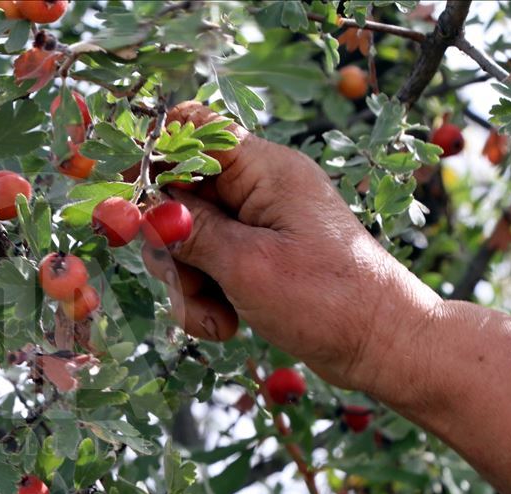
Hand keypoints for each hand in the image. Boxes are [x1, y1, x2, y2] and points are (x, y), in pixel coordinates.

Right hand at [143, 101, 440, 390]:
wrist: (381, 345)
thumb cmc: (328, 299)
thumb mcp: (248, 265)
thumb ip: (188, 234)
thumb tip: (139, 212)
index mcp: (264, 170)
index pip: (193, 132)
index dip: (153, 162)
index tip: (130, 207)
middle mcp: (257, 190)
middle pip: (178, 197)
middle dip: (170, 248)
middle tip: (185, 284)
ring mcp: (255, 225)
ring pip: (187, 240)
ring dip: (189, 285)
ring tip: (216, 319)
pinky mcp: (255, 257)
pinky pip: (207, 268)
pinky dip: (207, 299)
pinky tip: (226, 326)